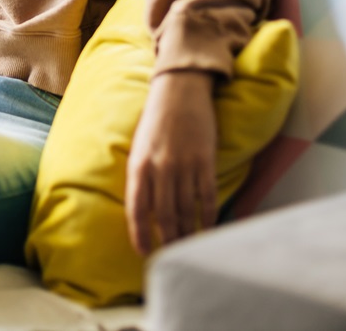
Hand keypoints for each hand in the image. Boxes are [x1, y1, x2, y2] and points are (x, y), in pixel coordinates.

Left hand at [125, 70, 216, 254]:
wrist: (179, 90)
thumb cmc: (155, 120)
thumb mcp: (139, 146)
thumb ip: (140, 176)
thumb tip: (143, 209)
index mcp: (139, 164)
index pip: (137, 208)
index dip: (140, 233)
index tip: (144, 252)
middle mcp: (160, 167)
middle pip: (164, 214)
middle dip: (167, 239)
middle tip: (170, 256)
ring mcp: (184, 164)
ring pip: (186, 209)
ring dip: (187, 232)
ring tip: (188, 248)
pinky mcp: (205, 161)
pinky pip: (206, 196)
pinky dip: (208, 216)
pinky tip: (207, 228)